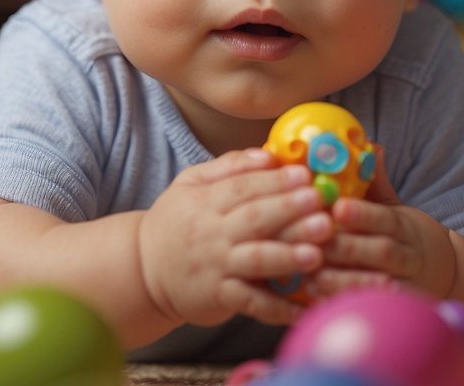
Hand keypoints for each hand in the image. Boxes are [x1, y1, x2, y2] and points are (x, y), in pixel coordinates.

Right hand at [137, 148, 332, 327]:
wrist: (143, 269)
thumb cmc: (177, 220)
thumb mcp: (190, 182)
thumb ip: (229, 166)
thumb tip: (268, 153)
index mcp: (206, 201)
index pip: (243, 188)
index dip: (274, 181)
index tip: (305, 174)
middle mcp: (212, 233)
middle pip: (254, 219)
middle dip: (288, 211)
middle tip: (319, 204)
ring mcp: (217, 267)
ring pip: (256, 260)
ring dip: (287, 256)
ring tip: (317, 253)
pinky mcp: (220, 297)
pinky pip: (252, 302)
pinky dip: (278, 308)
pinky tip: (304, 309)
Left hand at [309, 146, 456, 299]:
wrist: (445, 271)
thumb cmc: (403, 233)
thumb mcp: (394, 205)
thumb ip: (377, 181)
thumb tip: (369, 144)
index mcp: (404, 226)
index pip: (385, 218)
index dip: (362, 214)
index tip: (337, 208)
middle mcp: (408, 256)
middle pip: (381, 252)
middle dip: (348, 248)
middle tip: (316, 243)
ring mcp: (405, 285)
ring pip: (377, 284)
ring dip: (343, 282)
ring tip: (311, 279)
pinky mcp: (397, 309)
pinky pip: (374, 310)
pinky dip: (350, 308)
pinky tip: (323, 307)